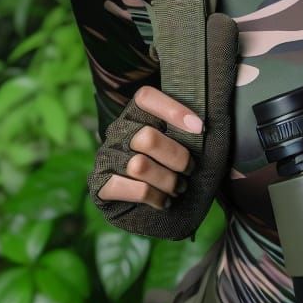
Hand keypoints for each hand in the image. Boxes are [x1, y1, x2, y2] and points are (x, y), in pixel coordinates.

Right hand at [97, 87, 201, 209]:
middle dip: (177, 158)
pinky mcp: (100, 185)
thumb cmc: (167, 164)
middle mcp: (117, 132)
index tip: (199, 128)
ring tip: (178, 188)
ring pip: (140, 166)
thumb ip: (184, 129)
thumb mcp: (176, 141)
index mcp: (135, 114)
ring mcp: (106, 157)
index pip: (145, 97)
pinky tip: (163, 201)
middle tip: (189, 169)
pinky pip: (133, 189)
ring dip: (167, 180)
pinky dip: (155, 197)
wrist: (140, 204)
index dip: (173, 109)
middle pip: (147, 138)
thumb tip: (202, 126)